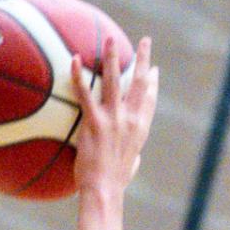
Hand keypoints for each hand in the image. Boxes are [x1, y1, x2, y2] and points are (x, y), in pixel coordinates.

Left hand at [71, 33, 157, 196]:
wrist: (104, 191)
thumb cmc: (114, 184)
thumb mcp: (129, 168)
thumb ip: (132, 158)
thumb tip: (132, 160)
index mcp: (140, 130)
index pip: (149, 100)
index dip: (153, 83)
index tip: (154, 71)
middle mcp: (130, 119)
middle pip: (139, 83)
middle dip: (144, 60)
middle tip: (145, 42)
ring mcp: (113, 118)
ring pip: (114, 80)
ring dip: (112, 57)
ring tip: (110, 39)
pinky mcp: (94, 122)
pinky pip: (84, 93)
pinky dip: (79, 76)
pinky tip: (75, 60)